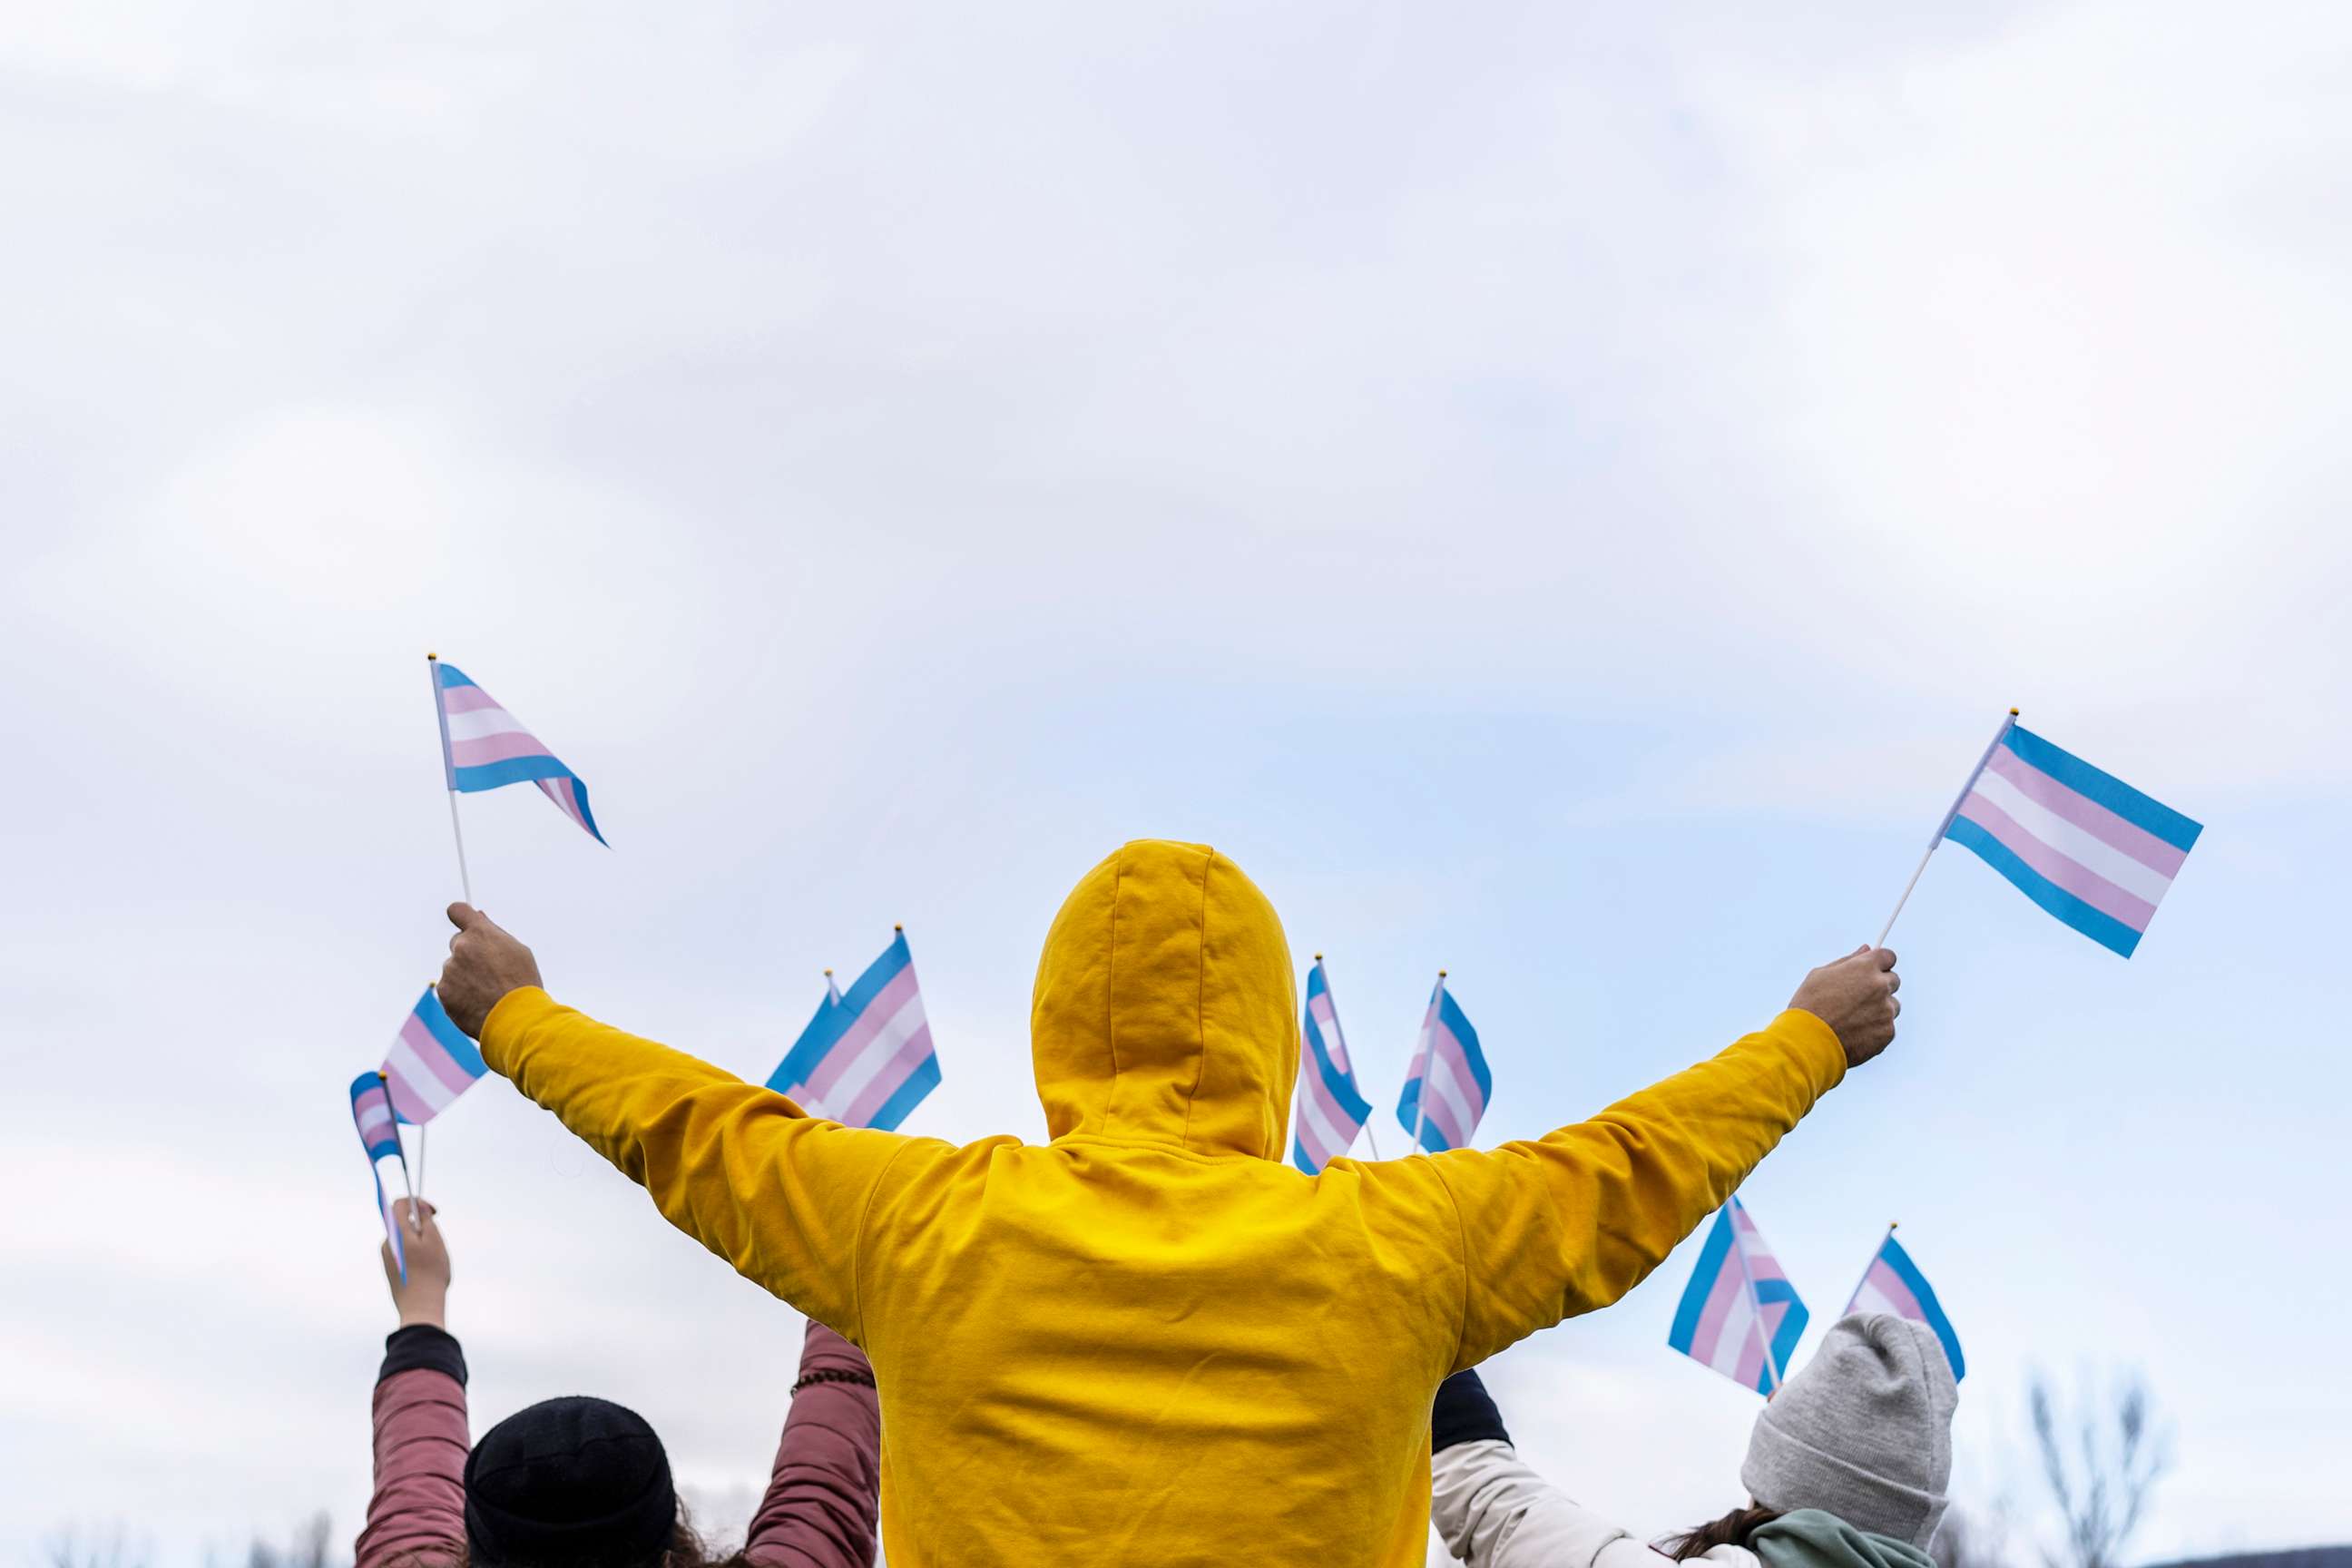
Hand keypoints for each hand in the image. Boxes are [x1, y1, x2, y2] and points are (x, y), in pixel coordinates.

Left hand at [382, 1199, 450, 1327]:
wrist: (420, 1306)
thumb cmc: (431, 1273)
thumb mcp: (434, 1240)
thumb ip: (425, 1219)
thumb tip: (418, 1206)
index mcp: (396, 1233)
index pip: (399, 1204)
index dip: (417, 1202)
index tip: (433, 1212)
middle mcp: (387, 1243)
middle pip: (402, 1222)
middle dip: (421, 1224)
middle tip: (437, 1238)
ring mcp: (386, 1257)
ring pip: (404, 1238)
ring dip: (420, 1240)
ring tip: (434, 1258)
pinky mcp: (390, 1269)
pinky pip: (402, 1252)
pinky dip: (415, 1252)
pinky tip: (426, 1269)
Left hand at [438, 903, 542, 1037]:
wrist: (515, 1019)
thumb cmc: (522, 983)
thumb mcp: (517, 951)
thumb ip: (494, 933)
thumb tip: (478, 916)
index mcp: (480, 933)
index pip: (457, 911)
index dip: (461, 915)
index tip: (464, 921)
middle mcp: (461, 948)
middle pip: (458, 943)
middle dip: (469, 953)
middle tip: (489, 971)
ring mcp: (449, 970)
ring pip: (454, 968)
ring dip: (466, 976)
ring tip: (488, 992)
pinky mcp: (443, 992)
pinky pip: (450, 988)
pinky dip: (460, 994)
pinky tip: (478, 1003)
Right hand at [1788, 945, 1900, 1068]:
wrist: (1808, 1042)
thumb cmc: (1809, 1006)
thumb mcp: (1821, 975)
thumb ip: (1848, 961)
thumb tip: (1866, 949)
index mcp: (1865, 967)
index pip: (1888, 956)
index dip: (1879, 963)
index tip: (1872, 970)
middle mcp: (1880, 986)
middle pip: (1892, 980)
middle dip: (1879, 986)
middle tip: (1857, 997)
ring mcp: (1886, 1010)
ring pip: (1892, 1006)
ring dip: (1879, 1009)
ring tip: (1853, 1019)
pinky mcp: (1888, 1032)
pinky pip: (1887, 1026)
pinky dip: (1875, 1029)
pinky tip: (1855, 1033)